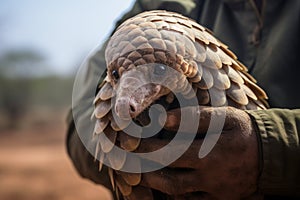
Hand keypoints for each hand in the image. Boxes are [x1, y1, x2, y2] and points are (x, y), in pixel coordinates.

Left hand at [137, 106, 260, 198]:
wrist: (268, 155)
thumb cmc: (243, 131)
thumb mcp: (223, 118)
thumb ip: (194, 118)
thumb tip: (164, 119)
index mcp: (208, 153)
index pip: (168, 151)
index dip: (147, 147)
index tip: (133, 141)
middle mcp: (208, 176)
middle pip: (168, 175)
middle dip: (145, 166)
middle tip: (130, 158)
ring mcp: (212, 190)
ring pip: (176, 191)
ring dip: (155, 182)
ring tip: (141, 172)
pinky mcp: (217, 198)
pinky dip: (175, 194)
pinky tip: (164, 185)